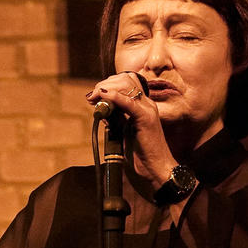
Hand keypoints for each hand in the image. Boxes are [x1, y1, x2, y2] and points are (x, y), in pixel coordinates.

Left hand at [86, 71, 176, 189]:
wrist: (156, 167)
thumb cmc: (140, 153)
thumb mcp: (123, 132)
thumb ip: (115, 120)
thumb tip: (102, 110)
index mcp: (143, 106)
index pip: (127, 82)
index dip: (108, 85)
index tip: (94, 95)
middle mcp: (147, 104)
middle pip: (126, 80)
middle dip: (105, 85)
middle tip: (91, 96)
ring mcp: (148, 110)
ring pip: (127, 87)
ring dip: (106, 89)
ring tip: (94, 98)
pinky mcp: (145, 118)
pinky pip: (128, 103)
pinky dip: (114, 97)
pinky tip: (103, 96)